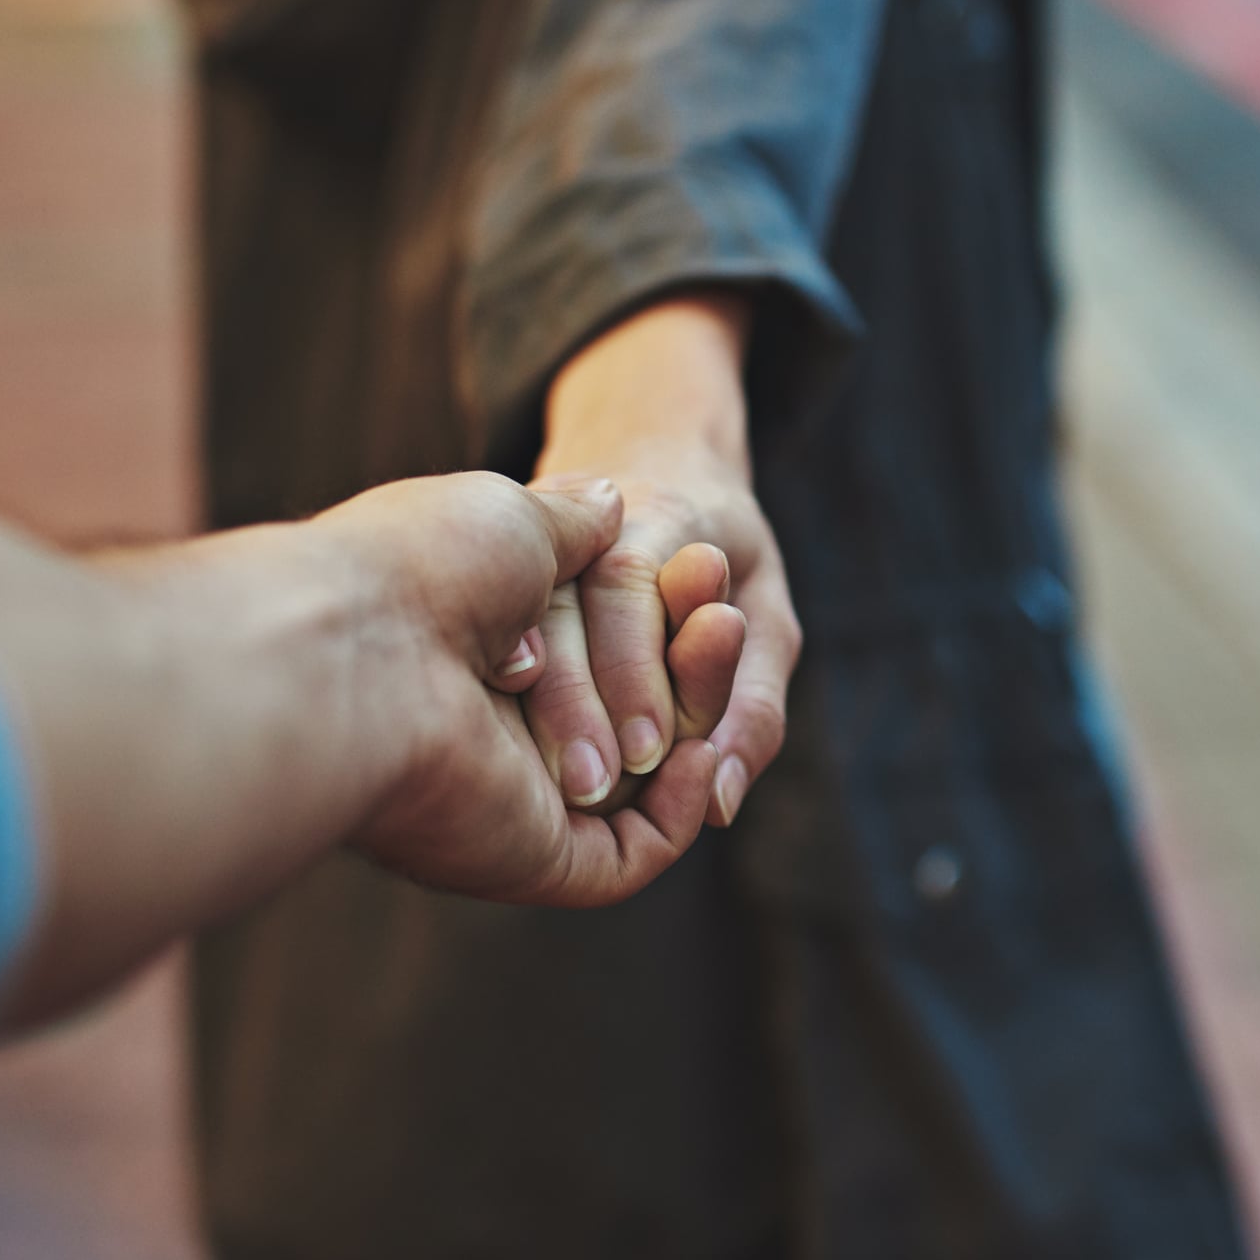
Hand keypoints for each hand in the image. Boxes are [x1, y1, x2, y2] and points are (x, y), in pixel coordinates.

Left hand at [318, 470, 748, 907]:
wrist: (362, 637)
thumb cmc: (422, 565)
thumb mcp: (515, 521)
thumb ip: (573, 527)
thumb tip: (615, 503)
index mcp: (484, 667)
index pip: (604, 660)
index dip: (666, 617)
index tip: (701, 561)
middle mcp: (498, 740)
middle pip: (636, 723)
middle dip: (691, 663)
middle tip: (722, 611)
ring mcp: (516, 803)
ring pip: (643, 786)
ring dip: (699, 719)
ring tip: (721, 636)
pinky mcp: (533, 857)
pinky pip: (630, 855)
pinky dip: (681, 812)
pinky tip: (701, 750)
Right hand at [530, 297, 800, 828]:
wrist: (652, 454)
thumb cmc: (727, 560)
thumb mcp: (767, 623)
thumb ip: (752, 707)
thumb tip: (722, 806)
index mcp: (656, 509)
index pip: (629, 579)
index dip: (635, 666)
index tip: (648, 753)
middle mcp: (580, 522)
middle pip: (564, 607)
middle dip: (579, 700)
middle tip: (595, 787)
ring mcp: (528, 545)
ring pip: (518, 622)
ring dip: (538, 708)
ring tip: (559, 788)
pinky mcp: (497, 576)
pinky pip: (492, 632)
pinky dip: (506, 696)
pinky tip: (516, 758)